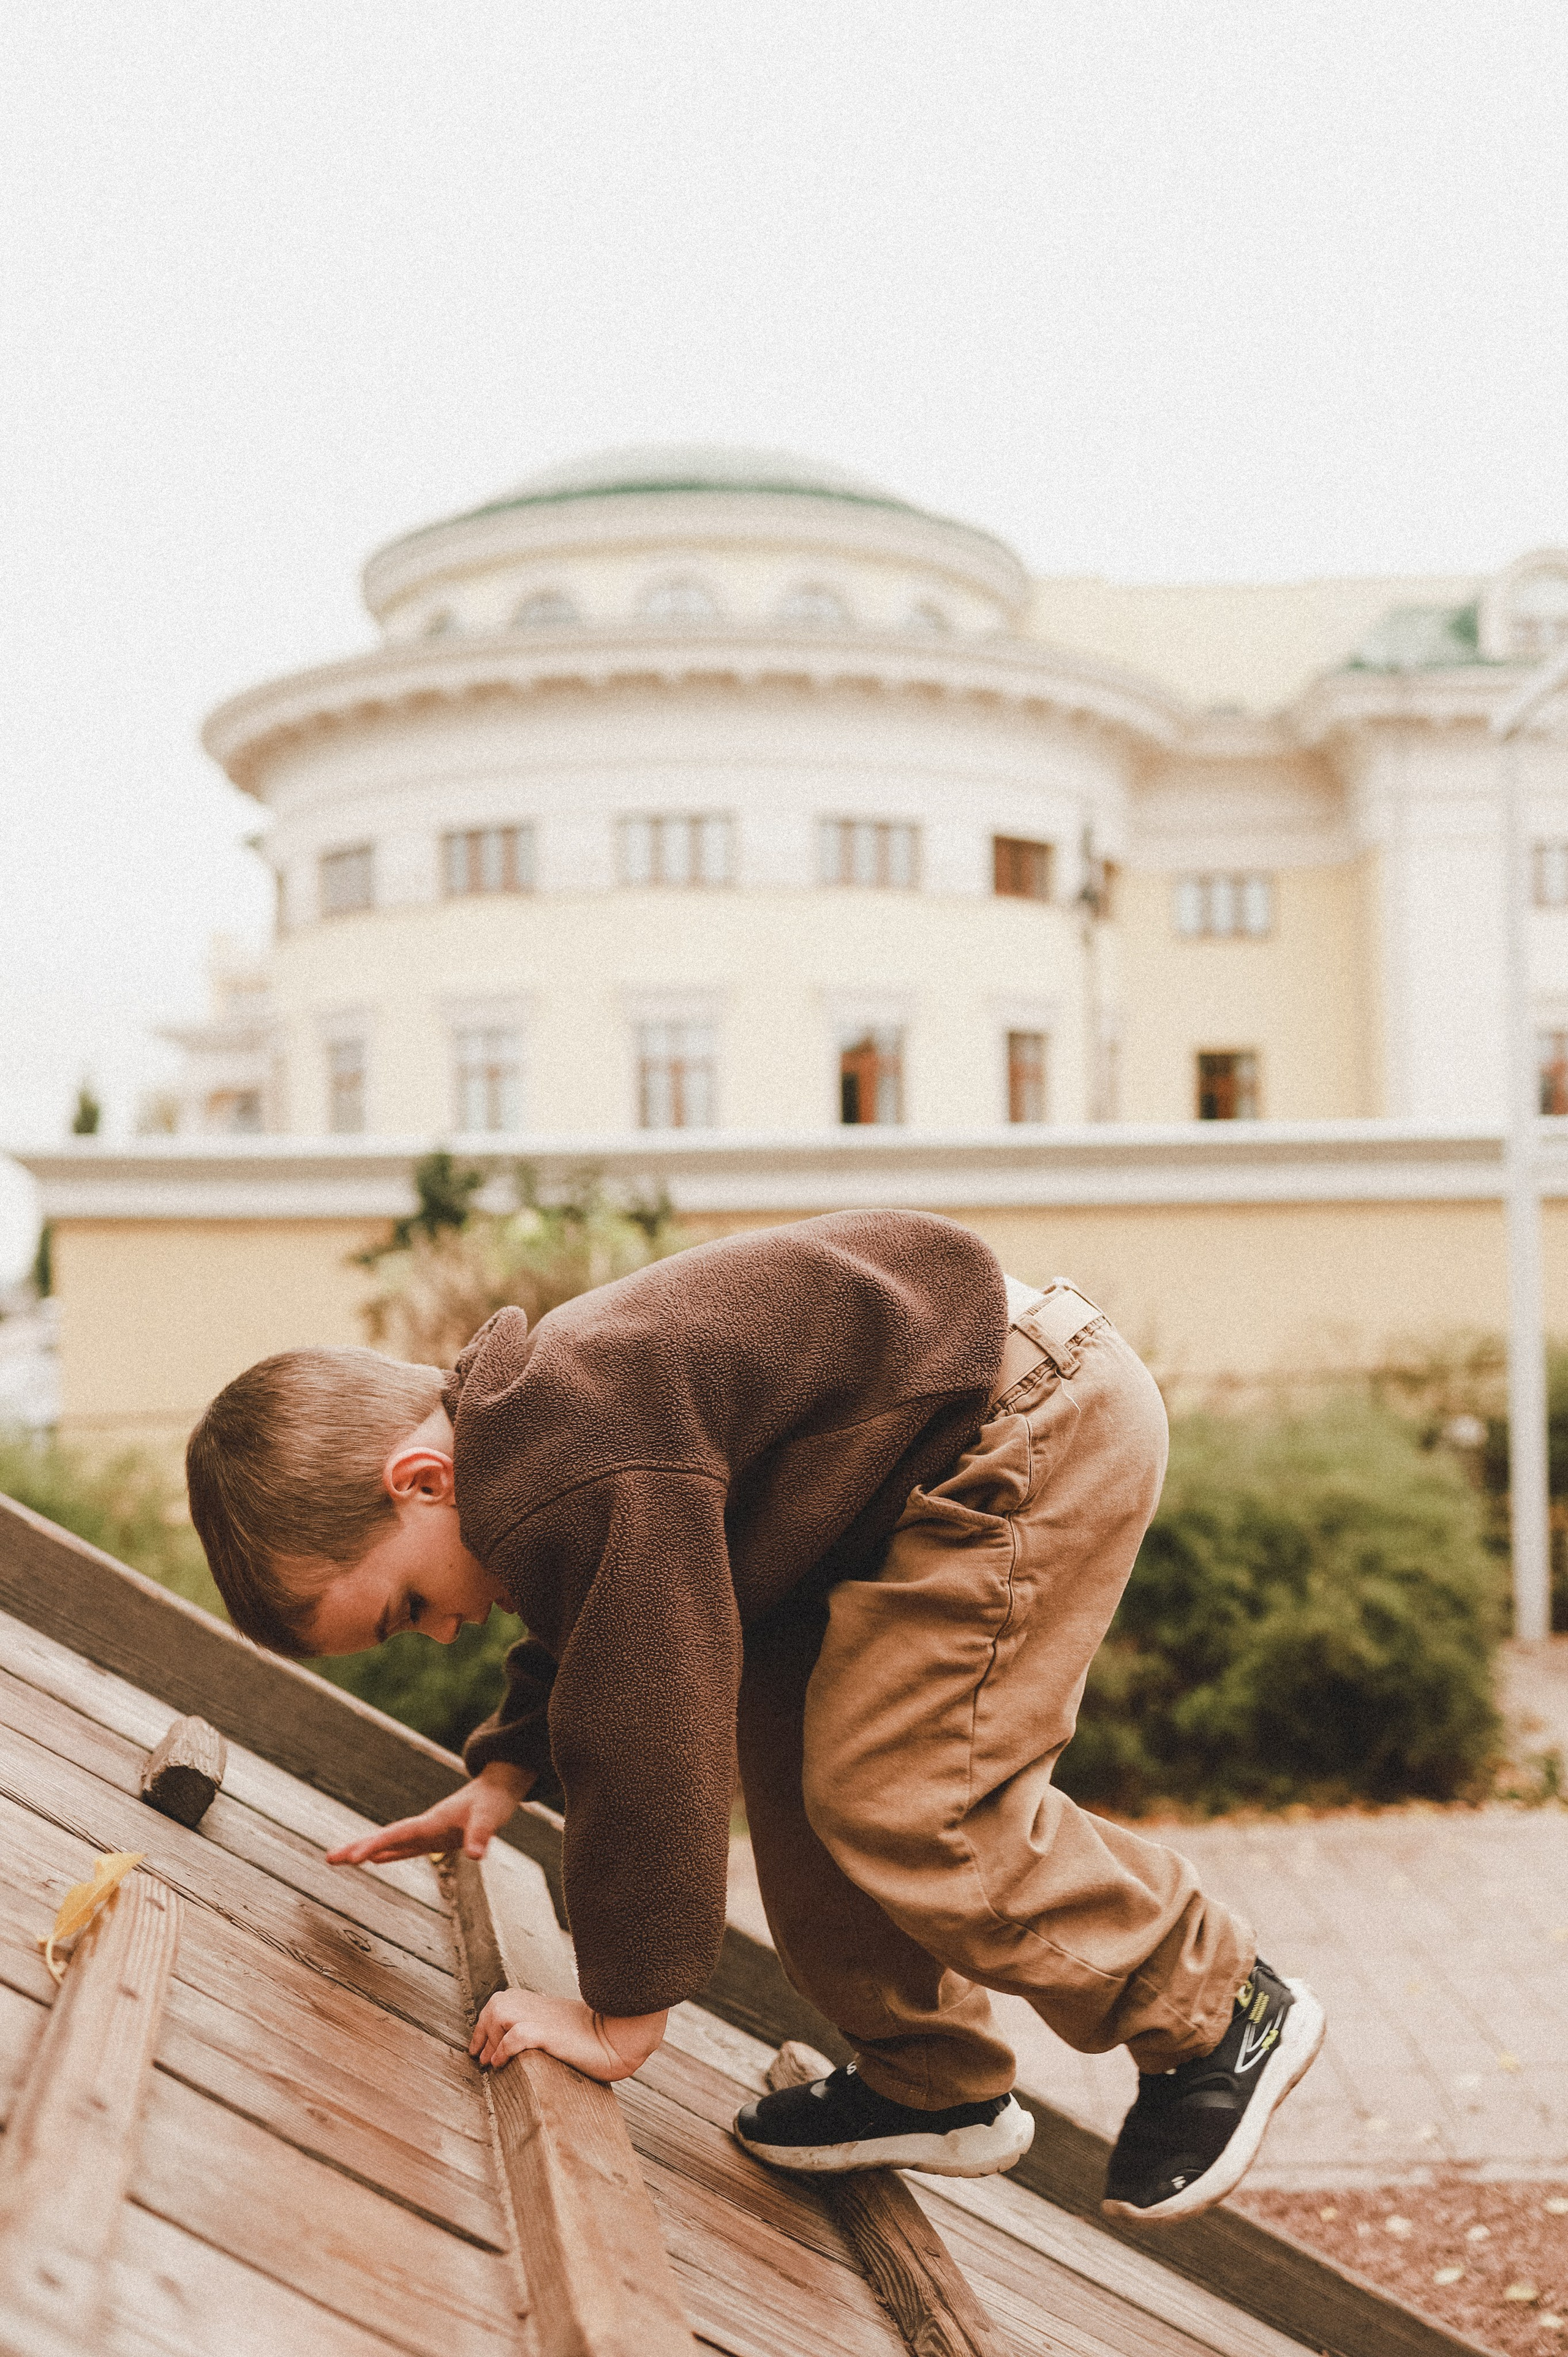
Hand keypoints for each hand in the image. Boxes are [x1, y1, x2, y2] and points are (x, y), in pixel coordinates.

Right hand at [326, 1762, 531, 1865]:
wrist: (500, 1786)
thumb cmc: (494, 1800)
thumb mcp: (491, 1817)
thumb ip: (481, 1835)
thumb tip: (475, 1856)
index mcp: (431, 1821)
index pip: (396, 1835)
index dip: (374, 1846)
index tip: (353, 1858)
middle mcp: (424, 1825)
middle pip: (384, 1837)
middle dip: (357, 1847)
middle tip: (329, 1858)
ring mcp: (427, 1831)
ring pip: (390, 1842)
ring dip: (366, 1850)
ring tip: (341, 1860)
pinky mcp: (435, 1837)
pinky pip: (405, 1847)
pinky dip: (388, 1853)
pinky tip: (376, 1860)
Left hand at [469, 1988, 666, 2081]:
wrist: (620, 2038)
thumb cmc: (592, 2039)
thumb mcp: (560, 2029)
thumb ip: (539, 2029)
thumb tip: (510, 2048)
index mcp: (540, 2003)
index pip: (500, 2004)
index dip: (484, 2025)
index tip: (479, 2050)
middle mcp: (539, 2006)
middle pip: (496, 2005)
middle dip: (483, 2031)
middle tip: (482, 2059)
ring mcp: (543, 2017)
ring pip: (501, 2012)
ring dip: (491, 2037)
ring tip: (492, 2062)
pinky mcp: (550, 2033)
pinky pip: (517, 2035)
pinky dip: (505, 2047)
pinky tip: (503, 2062)